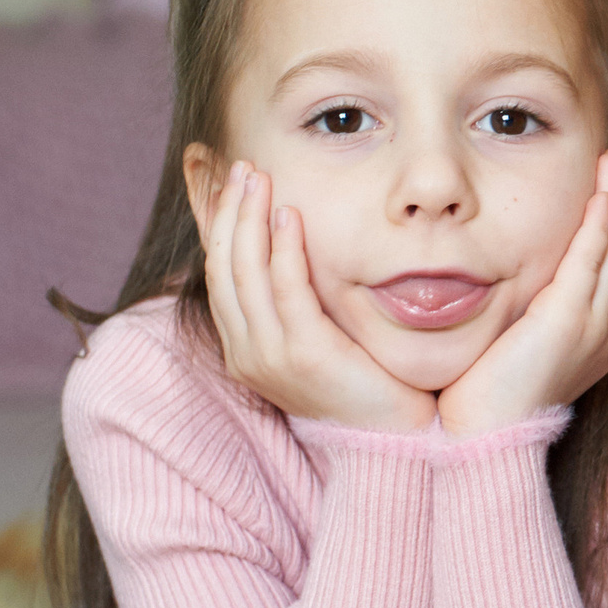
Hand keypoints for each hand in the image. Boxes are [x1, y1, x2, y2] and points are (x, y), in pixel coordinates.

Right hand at [202, 160, 435, 431]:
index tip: (220, 179)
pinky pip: (286, 292)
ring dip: (250, 219)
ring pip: (244, 273)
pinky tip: (291, 215)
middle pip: (223, 265)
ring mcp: (268, 356)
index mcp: (244, 346)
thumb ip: (302, 299)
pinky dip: (284, 249)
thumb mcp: (320, 336)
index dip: (216, 222)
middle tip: (241, 166)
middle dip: (229, 210)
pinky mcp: (303, 356)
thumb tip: (296, 246)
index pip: (217, 271)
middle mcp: (245, 351)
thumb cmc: (364, 382)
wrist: (391, 441)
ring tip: (258, 177)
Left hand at [436, 149, 607, 436]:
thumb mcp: (506, 348)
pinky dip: (600, 225)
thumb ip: (515, 315)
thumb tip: (496, 285)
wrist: (482, 443)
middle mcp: (602, 330)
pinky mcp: (570, 323)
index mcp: (590, 337)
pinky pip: (593, 262)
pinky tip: (602, 195)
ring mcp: (592, 327)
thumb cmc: (480, 403)